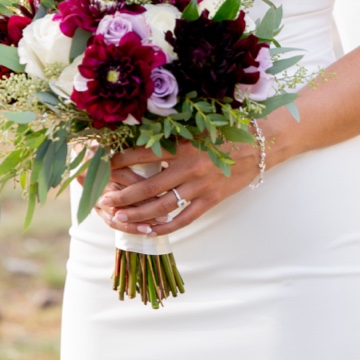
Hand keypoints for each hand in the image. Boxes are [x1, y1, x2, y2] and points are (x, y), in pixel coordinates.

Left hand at [95, 132, 265, 237]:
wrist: (260, 144)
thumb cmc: (222, 132)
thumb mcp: (193, 129)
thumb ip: (169, 137)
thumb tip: (136, 140)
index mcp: (181, 145)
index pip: (140, 154)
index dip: (117, 161)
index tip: (100, 166)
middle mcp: (189, 167)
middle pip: (147, 186)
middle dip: (122, 195)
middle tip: (104, 200)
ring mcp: (201, 186)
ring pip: (162, 206)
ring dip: (138, 214)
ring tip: (119, 219)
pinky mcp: (212, 200)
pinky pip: (185, 218)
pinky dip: (166, 227)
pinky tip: (150, 231)